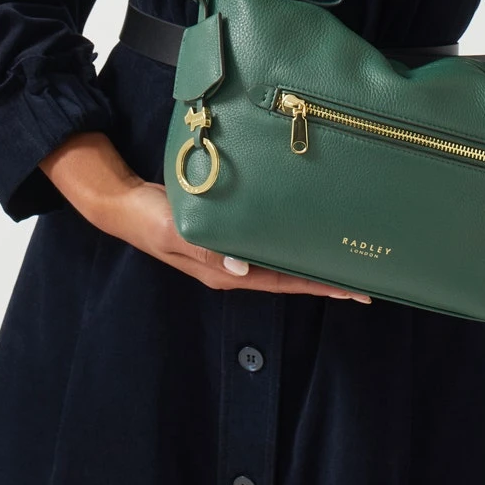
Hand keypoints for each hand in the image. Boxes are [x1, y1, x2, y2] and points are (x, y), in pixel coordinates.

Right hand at [41, 134, 371, 302]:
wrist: (121, 199)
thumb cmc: (148, 215)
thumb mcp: (175, 233)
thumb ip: (207, 250)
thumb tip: (242, 268)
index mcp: (224, 273)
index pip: (283, 281)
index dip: (319, 284)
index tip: (355, 286)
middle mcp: (231, 265)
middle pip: (287, 272)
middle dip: (324, 273)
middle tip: (364, 268)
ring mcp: (227, 249)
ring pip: (278, 254)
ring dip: (308, 252)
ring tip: (342, 246)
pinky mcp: (224, 228)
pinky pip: (265, 235)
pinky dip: (288, 232)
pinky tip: (303, 221)